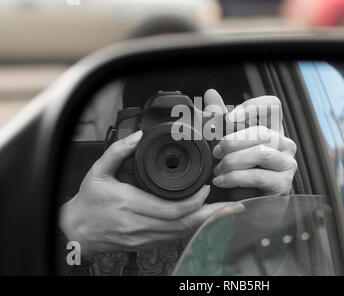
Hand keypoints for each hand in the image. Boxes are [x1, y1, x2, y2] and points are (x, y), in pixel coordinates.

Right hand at [59, 130, 238, 257]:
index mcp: (129, 204)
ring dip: (203, 223)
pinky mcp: (145, 243)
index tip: (206, 188)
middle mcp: (139, 224)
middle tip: (229, 204)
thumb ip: (118, 152)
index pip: (171, 208)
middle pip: (183, 224)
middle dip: (209, 214)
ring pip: (181, 233)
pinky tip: (202, 220)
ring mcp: (143, 237)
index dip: (195, 201)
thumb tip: (137, 137)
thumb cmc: (89, 202)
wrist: (77, 230)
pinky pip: (173, 238)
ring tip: (223, 211)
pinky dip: (190, 228)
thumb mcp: (98, 171)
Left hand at [204, 90, 297, 195]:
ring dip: (233, 161)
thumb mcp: (226, 144)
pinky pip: (258, 176)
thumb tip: (211, 94)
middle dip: (232, 141)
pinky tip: (222, 181)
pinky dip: (235, 177)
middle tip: (216, 152)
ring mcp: (287, 165)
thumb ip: (219, 120)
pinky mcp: (283, 185)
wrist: (246, 206)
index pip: (273, 105)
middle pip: (261, 131)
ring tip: (218, 169)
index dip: (252, 106)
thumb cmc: (239, 172)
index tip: (229, 118)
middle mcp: (284, 145)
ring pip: (261, 153)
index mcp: (272, 130)